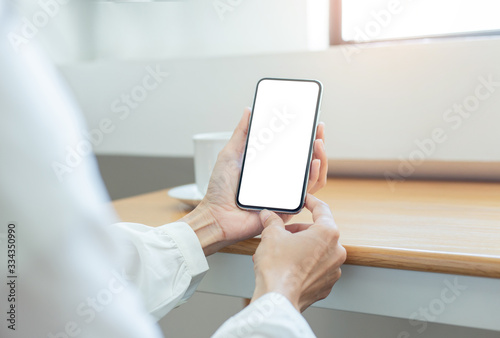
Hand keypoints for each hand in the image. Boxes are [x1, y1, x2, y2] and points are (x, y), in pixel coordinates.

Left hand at [180, 108, 327, 254]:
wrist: (215, 215)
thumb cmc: (219, 190)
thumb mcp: (230, 155)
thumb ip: (241, 133)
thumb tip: (249, 110)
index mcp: (269, 167)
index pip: (293, 151)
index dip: (305, 136)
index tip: (311, 121)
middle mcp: (280, 180)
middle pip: (307, 162)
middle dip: (318, 143)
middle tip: (319, 128)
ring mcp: (285, 194)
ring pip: (313, 177)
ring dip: (320, 158)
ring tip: (318, 143)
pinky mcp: (287, 208)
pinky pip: (307, 193)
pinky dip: (314, 177)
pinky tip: (313, 163)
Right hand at [251, 194, 345, 311]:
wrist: (277, 299)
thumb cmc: (277, 267)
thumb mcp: (271, 235)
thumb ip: (272, 221)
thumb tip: (268, 215)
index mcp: (327, 233)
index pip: (322, 209)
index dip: (311, 201)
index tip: (305, 200)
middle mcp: (336, 251)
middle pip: (319, 232)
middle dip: (300, 231)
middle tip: (282, 233)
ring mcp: (333, 271)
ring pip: (318, 251)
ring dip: (303, 248)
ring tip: (282, 252)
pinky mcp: (326, 286)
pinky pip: (317, 269)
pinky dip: (305, 265)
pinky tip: (289, 268)